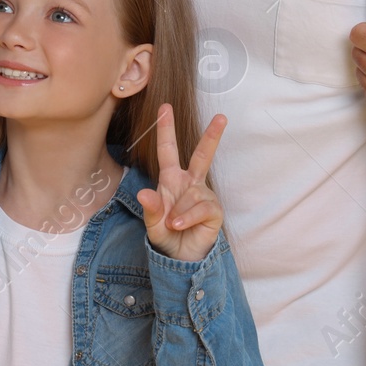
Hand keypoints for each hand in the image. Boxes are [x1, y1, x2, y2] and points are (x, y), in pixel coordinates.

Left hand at [137, 104, 226, 262]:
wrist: (181, 258)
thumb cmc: (166, 235)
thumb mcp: (152, 223)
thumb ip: (150, 209)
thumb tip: (144, 194)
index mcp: (171, 179)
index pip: (168, 150)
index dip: (165, 129)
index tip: (165, 108)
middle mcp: (190, 182)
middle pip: (202, 155)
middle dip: (212, 136)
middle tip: (221, 117)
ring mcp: (204, 195)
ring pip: (193, 193)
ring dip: (178, 212)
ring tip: (173, 225)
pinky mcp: (214, 210)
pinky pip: (201, 208)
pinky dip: (187, 218)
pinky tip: (180, 226)